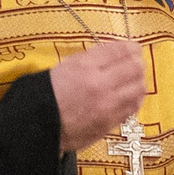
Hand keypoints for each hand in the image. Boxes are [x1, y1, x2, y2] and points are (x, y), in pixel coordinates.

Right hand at [52, 39, 147, 154]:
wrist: (34, 127)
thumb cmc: (44, 94)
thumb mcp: (64, 67)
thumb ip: (90, 60)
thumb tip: (114, 55)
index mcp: (84, 67)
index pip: (119, 51)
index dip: (130, 47)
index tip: (134, 48)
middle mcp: (100, 85)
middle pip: (135, 68)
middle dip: (138, 63)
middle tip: (135, 63)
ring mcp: (107, 106)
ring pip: (138, 89)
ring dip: (139, 82)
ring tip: (133, 81)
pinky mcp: (109, 123)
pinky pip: (132, 108)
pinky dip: (134, 100)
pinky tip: (129, 97)